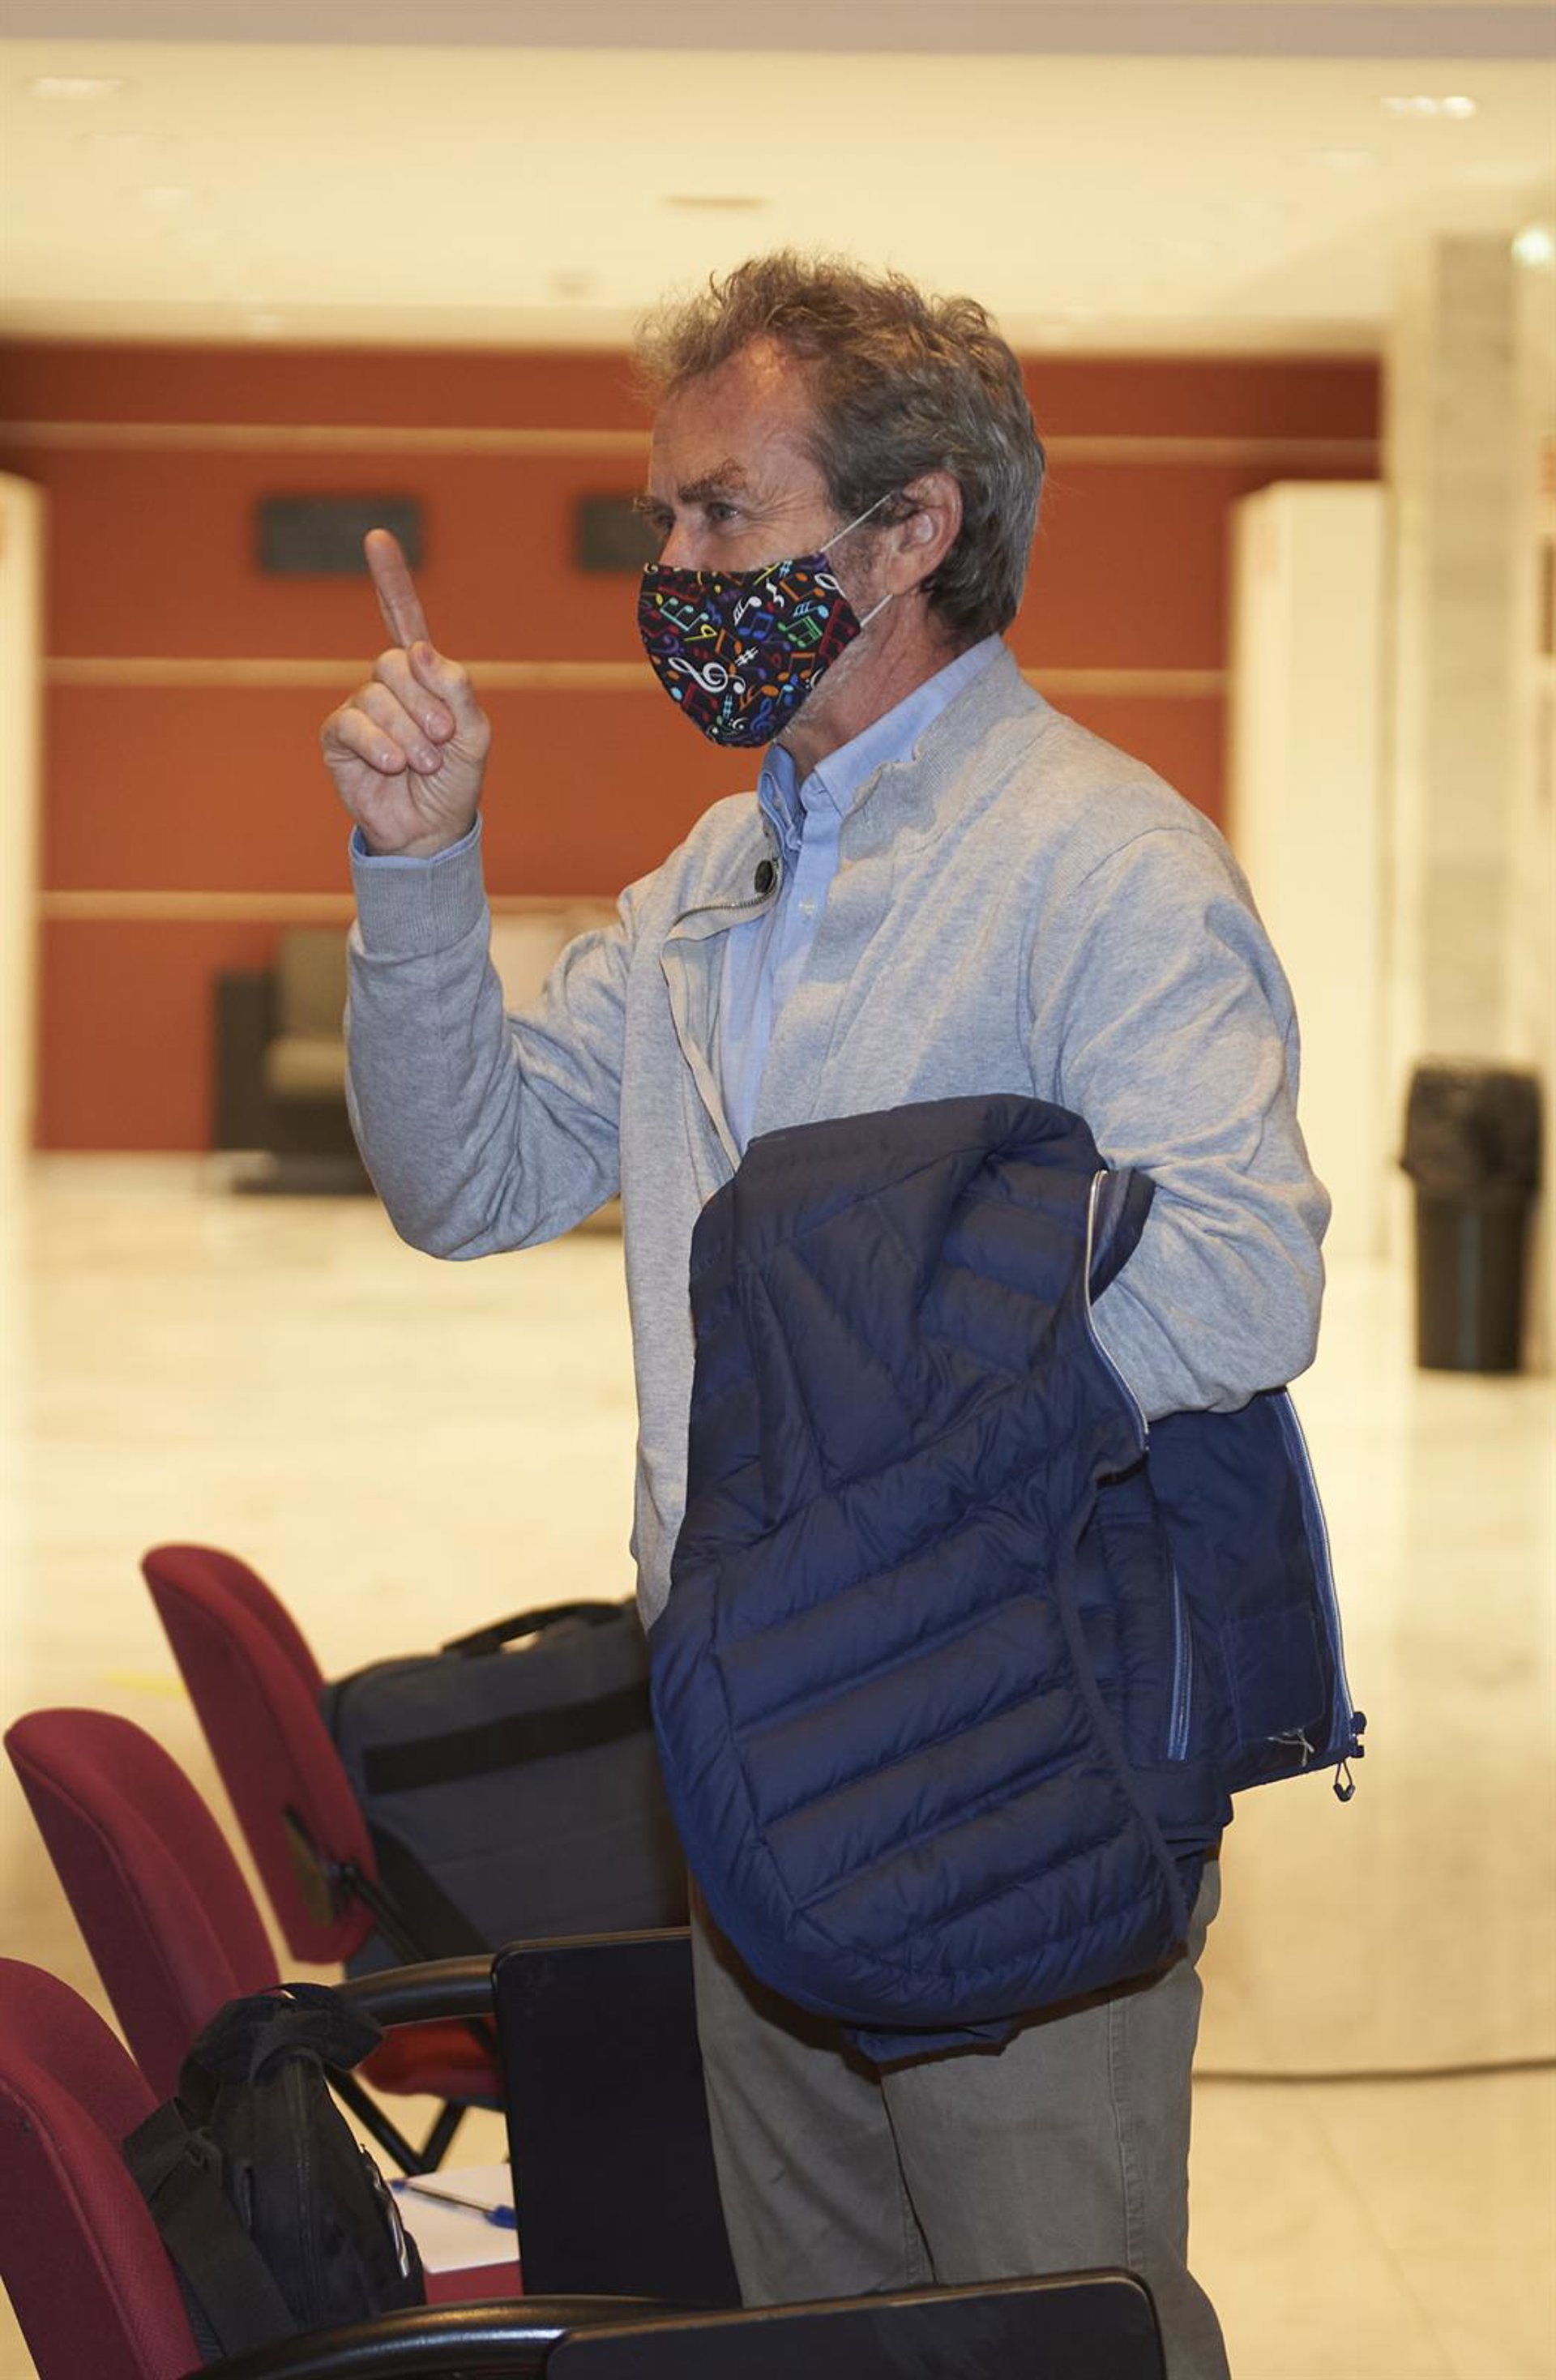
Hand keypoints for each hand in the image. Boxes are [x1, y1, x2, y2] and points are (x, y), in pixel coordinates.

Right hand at [320, 529, 491, 857]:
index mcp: (425, 676)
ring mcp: (361, 708)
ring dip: (408, 733)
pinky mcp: (338, 736)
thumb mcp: (474, 736)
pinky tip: (394, 764)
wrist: (430, 832)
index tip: (377, 537)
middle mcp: (390, 685)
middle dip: (425, 702)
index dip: (391, 580)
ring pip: (377, 694)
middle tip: (442, 742)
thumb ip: (457, 690)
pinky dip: (379, 744)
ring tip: (423, 764)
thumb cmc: (455, 782)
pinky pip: (352, 722)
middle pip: (395, 661)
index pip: (405, 619)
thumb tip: (418, 649)